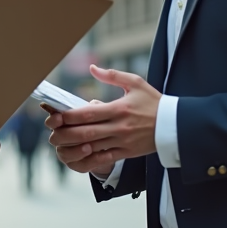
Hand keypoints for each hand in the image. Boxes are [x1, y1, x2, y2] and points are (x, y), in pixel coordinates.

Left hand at [45, 65, 160, 173]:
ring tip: (59, 144)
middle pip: (86, 132)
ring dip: (73, 147)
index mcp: (119, 108)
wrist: (175, 125)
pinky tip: (77, 156)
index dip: (69, 116)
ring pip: (92, 147)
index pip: (88, 113)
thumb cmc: (154, 102)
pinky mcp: (126, 153)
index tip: (55, 116)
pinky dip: (88, 159)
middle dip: (65, 133)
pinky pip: (103, 159)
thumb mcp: (136, 83)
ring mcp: (122, 142)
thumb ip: (112, 76)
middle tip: (52, 132)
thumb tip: (92, 68)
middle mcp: (119, 127)